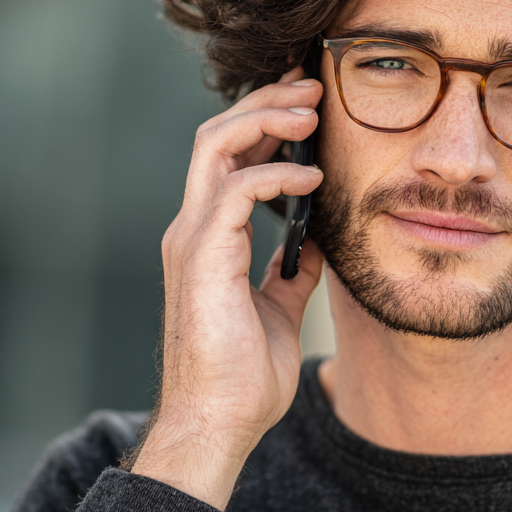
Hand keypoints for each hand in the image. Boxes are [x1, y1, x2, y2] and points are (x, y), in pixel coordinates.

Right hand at [131, 70, 323, 509]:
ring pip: (218, 148)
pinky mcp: (204, 257)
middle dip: (266, 102)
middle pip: (218, 137)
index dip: (265, 123)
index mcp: (210, 238)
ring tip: (311, 112)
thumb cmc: (243, 375)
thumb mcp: (280, 309)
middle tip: (312, 88)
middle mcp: (194, 228)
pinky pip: (236, 192)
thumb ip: (292, 271)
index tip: (309, 107)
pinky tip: (313, 179)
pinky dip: (276, 175)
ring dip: (266, 120)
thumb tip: (317, 245)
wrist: (218, 424)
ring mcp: (194, 240)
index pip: (229, 158)